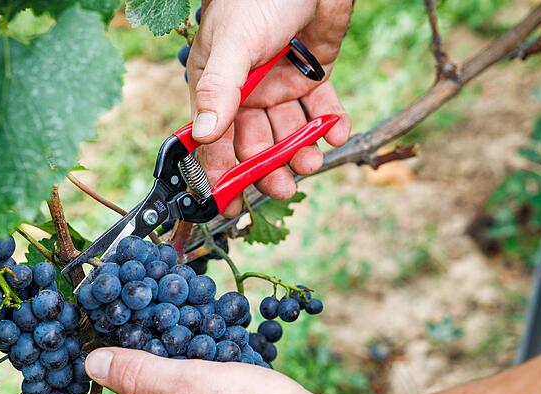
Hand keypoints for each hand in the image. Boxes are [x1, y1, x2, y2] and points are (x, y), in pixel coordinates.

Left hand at [84, 347, 363, 393]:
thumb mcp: (189, 385)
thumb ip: (140, 373)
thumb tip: (92, 362)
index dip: (155, 369)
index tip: (172, 345)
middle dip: (188, 371)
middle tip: (207, 350)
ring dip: (214, 376)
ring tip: (232, 359)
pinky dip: (237, 389)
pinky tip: (252, 376)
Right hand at [188, 0, 352, 216]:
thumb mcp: (234, 43)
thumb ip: (220, 88)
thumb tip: (204, 135)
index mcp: (218, 86)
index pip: (214, 138)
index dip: (220, 171)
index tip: (229, 203)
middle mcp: (247, 91)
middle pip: (254, 143)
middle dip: (267, 167)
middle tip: (283, 186)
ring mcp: (280, 84)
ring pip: (288, 131)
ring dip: (300, 150)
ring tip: (312, 161)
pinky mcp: (312, 76)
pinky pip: (320, 109)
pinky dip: (330, 123)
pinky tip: (337, 131)